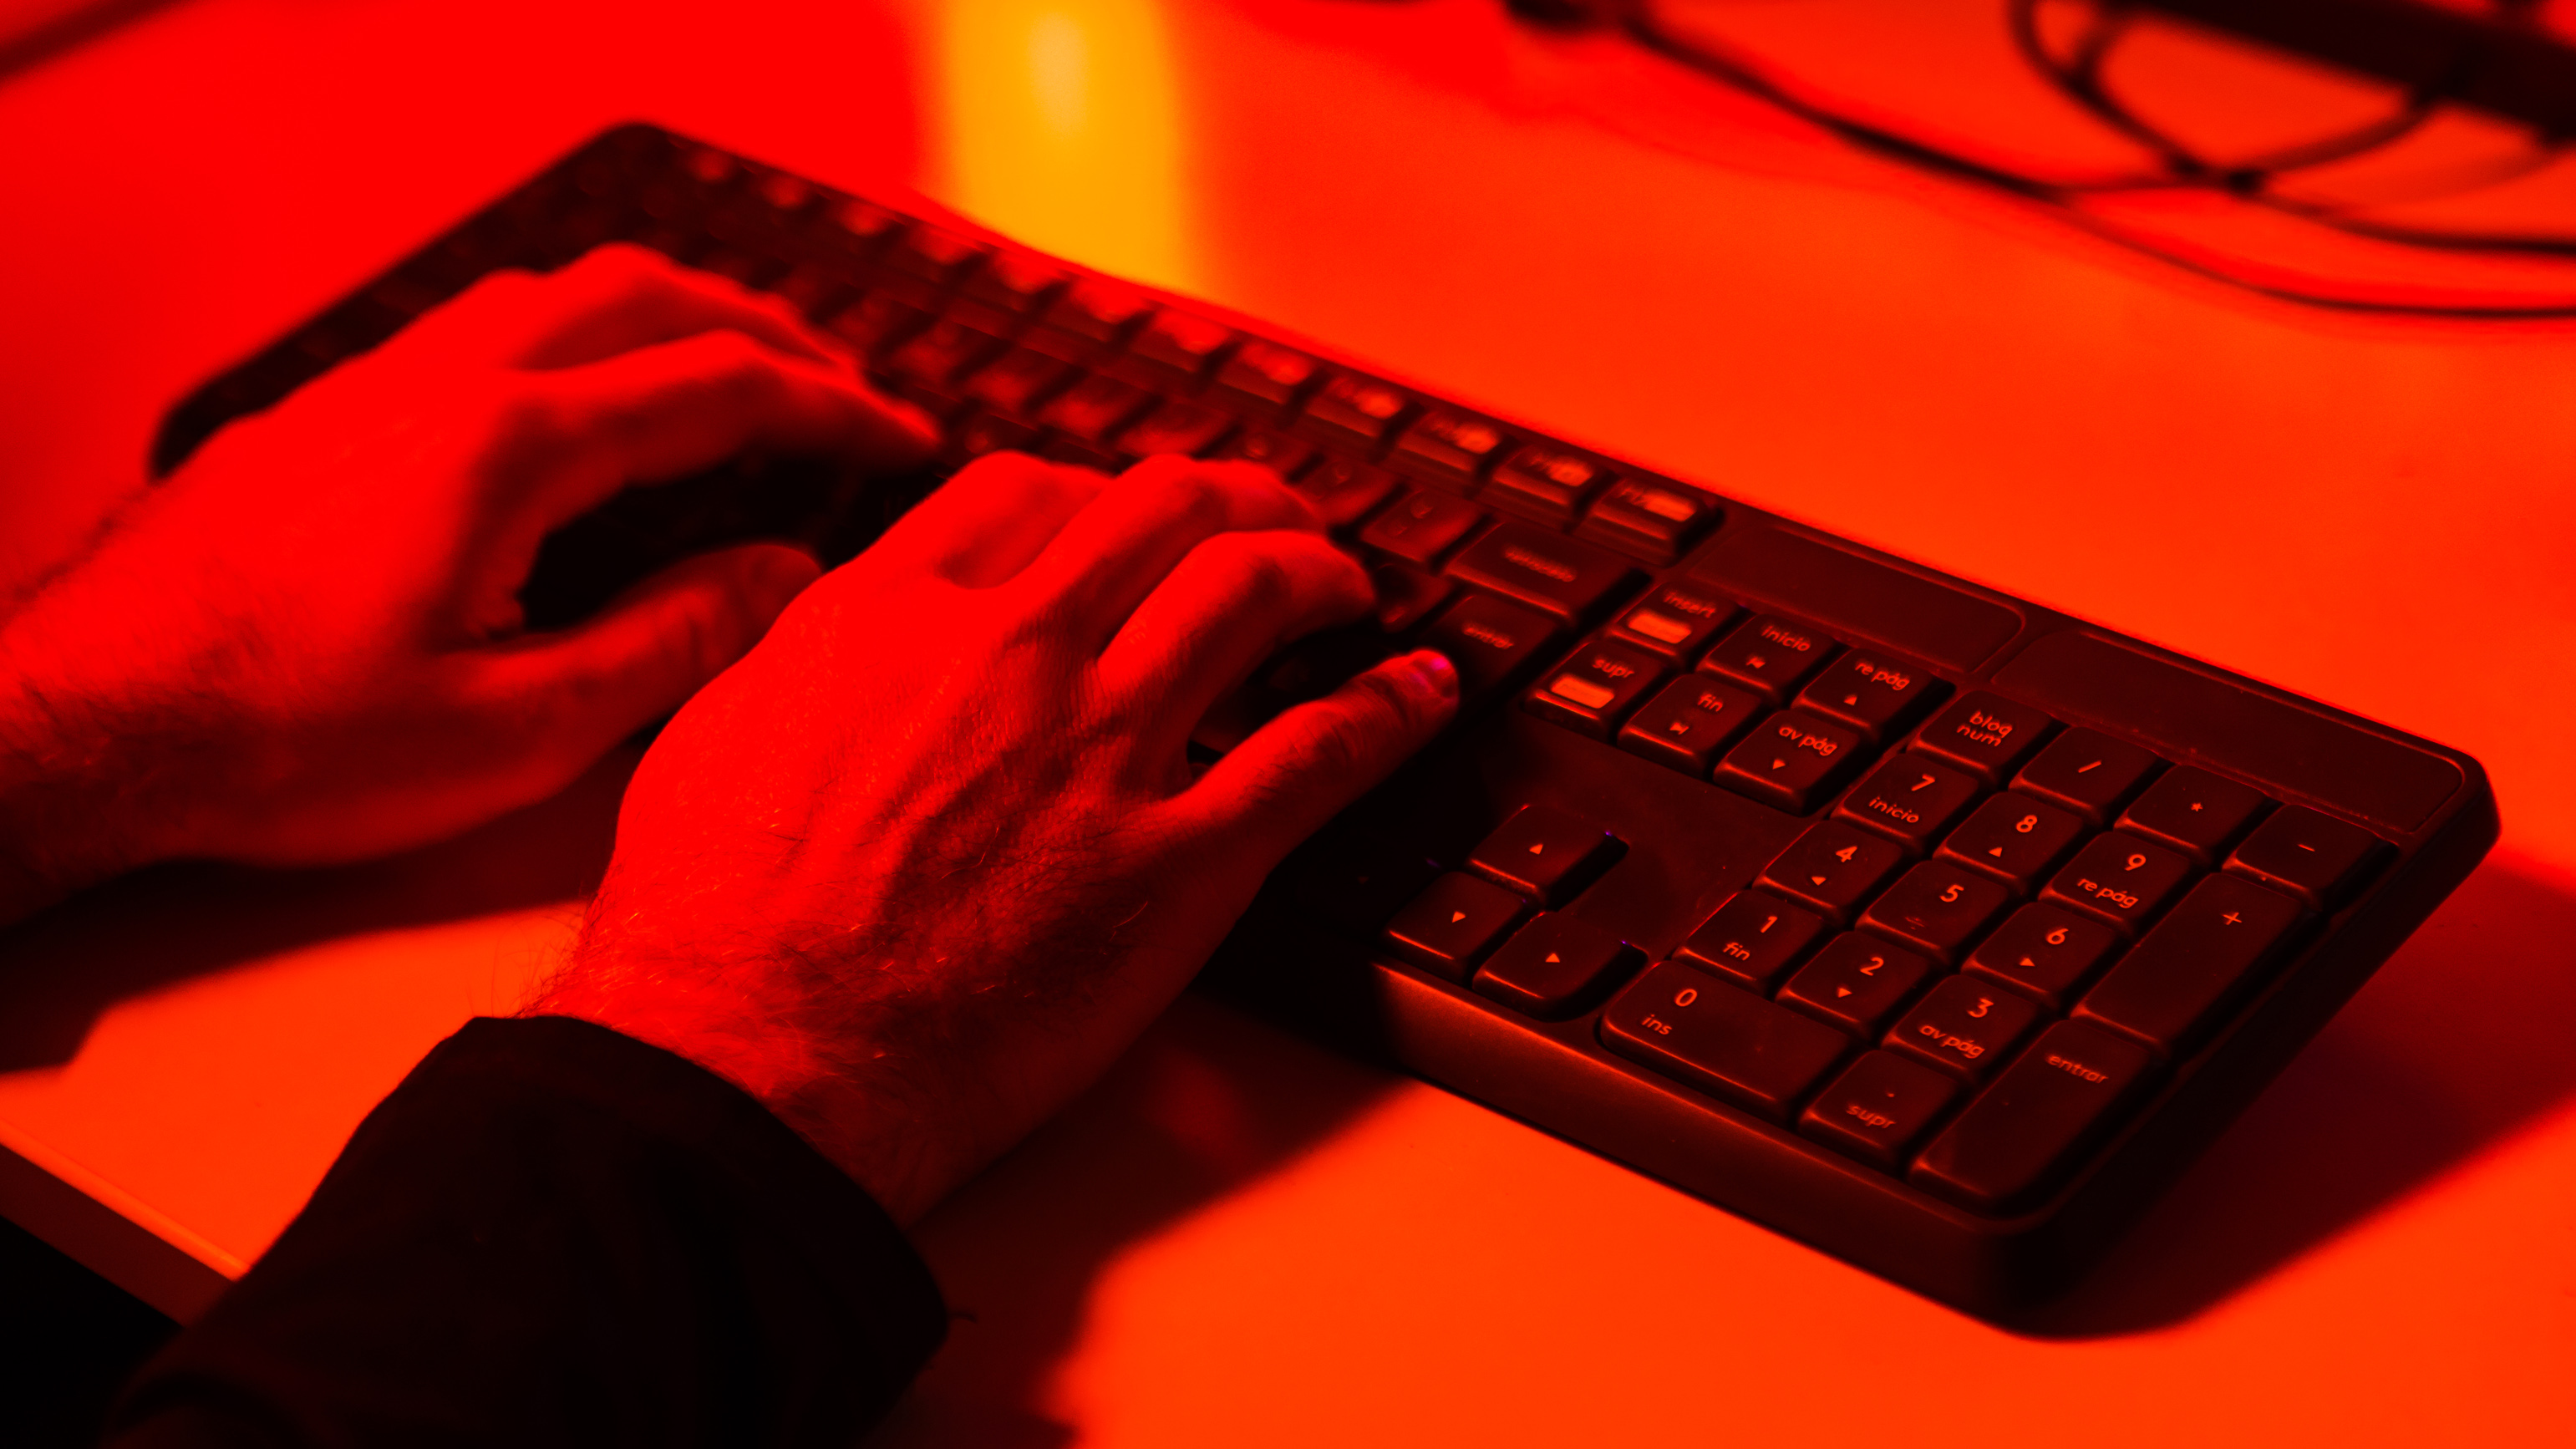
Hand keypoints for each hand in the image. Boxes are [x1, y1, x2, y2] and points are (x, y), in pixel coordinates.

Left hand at [0, 244, 932, 921]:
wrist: (98, 721)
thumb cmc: (288, 740)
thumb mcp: (516, 731)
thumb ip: (670, 643)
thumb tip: (783, 581)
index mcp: (511, 448)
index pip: (719, 388)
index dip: (836, 411)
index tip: (905, 441)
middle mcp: (447, 383)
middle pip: (648, 294)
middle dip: (771, 331)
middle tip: (846, 389)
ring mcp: (379, 384)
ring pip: (558, 290)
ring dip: (672, 316)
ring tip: (735, 374)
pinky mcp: (330, 412)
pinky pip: (484, 322)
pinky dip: (580, 334)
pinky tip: (585, 402)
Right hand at [534, 453, 1457, 1222]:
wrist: (751, 1061)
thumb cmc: (710, 935)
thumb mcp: (710, 740)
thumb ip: (793, 660)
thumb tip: (822, 623)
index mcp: (894, 613)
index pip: (1028, 492)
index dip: (1097, 490)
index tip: (1124, 516)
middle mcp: (1012, 650)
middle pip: (1160, 508)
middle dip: (1233, 496)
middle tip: (1268, 517)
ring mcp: (1103, 747)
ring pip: (1249, 591)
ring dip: (1317, 570)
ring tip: (1345, 584)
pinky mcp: (1178, 859)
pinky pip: (1318, 753)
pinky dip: (1387, 710)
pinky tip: (1419, 691)